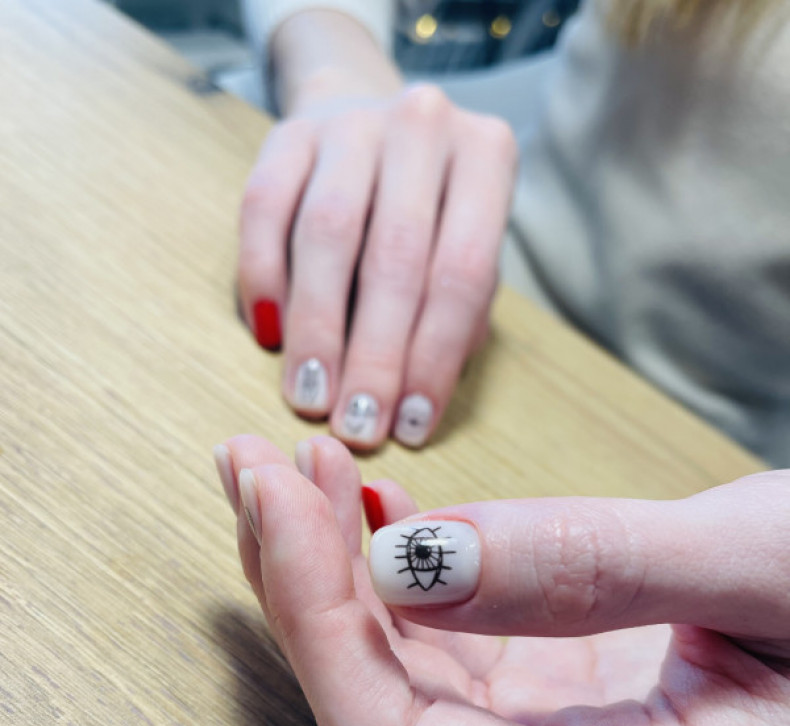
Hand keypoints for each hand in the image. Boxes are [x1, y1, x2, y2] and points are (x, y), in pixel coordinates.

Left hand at [214, 436, 789, 725]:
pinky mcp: (551, 697)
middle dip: (303, 587)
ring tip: (286, 468)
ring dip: (329, 569)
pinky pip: (438, 643)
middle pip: (380, 718)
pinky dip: (387, 568)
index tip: (279, 504)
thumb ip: (590, 568)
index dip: (323, 632)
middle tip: (255, 467)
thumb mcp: (759, 566)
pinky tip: (358, 501)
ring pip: (394, 677)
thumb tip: (408, 560)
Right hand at [237, 83, 516, 448]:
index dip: (433, 358)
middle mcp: (424, 126)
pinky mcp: (288, 132)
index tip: (409, 426)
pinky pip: (265, 209)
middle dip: (374, 357)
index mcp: (486, 156)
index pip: (463, 274)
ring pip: (328, 234)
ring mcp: (352, 121)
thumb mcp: (468, 252)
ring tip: (310, 397)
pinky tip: (270, 335)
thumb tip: (416, 397)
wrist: (367, 124)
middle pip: (396, 258)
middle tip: (355, 426)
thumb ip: (459, 314)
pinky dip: (264, 278)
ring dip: (318, 328)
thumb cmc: (431, 214)